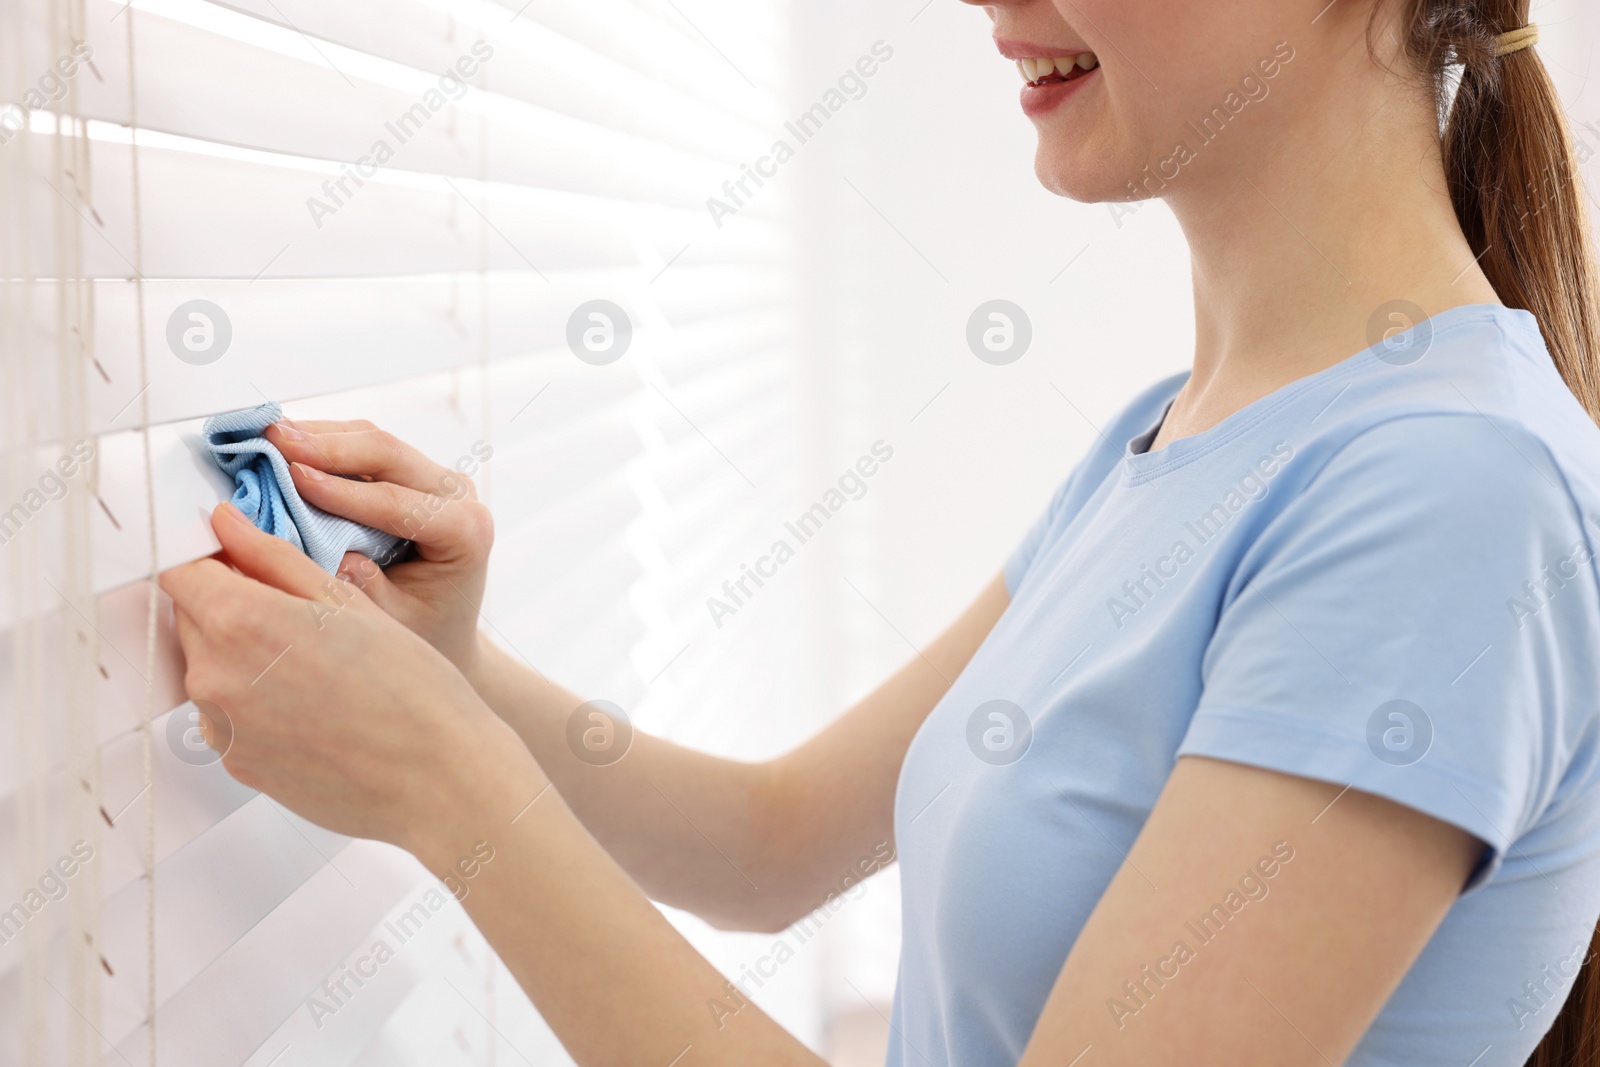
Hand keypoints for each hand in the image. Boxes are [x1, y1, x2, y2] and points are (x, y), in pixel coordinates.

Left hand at [160, 502, 536, 856]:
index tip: (238, 555)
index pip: (178, 567)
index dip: (208, 555)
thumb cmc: (411, 689)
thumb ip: (274, 558)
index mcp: (241, 621)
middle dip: (232, 602)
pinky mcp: (234, 763)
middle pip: (191, 615)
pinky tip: (316, 706)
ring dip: (245, 654)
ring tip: (318, 667)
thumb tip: (225, 523)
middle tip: (301, 613)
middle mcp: (213, 675)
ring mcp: (220, 726)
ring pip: (210, 665)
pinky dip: (258, 701)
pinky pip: (228, 713)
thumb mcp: (348, 603)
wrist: (437, 780)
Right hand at [261, 419, 492, 678]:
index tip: (295, 478)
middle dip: (325, 445)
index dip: (344, 489)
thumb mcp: (395, 622)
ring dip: (318, 434)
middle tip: (270, 438)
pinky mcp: (410, 470)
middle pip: (388, 453)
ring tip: (267, 434)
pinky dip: (322, 440)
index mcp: (464, 532)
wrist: (444, 625)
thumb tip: (330, 553)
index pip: (399, 502)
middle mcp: (457, 495)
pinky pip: (364, 445)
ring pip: (373, 439)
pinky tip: (284, 441)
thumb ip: (366, 589)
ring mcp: (434, 477)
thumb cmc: (423, 630)